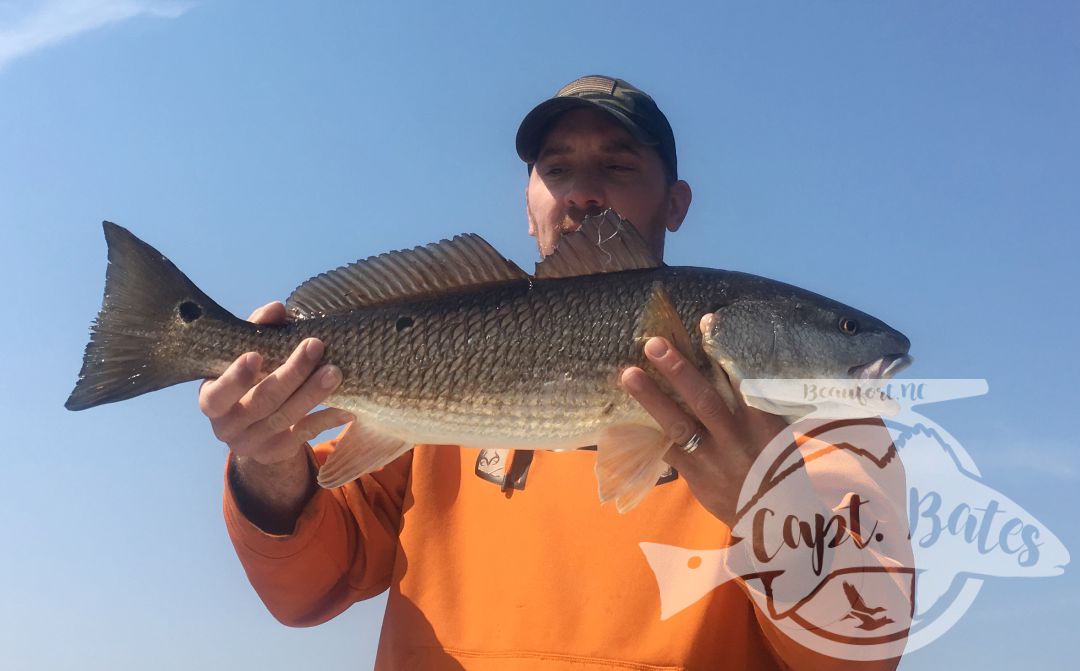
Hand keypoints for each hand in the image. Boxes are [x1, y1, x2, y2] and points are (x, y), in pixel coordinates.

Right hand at [199, 302, 353, 464]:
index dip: (235, 377)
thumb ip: (258, 332)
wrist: (251, 431)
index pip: (218, 393)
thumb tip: (276, 309)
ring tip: (335, 372)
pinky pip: (305, 434)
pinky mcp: (277, 452)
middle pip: (262, 400)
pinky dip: (327, 419)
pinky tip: (347, 407)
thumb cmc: (249, 381)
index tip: (256, 355)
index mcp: (212, 401)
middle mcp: (228, 427)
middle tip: (315, 346)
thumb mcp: (246, 358)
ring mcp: (253, 443)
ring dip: (313, 393)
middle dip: (291, 373)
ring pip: (286, 417)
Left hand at [620, 315, 788, 526]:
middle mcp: (737, 438)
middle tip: (654, 343)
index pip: (742, 379)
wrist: (773, 518)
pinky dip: (645, 434)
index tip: (705, 320)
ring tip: (628, 374)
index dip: (722, 350)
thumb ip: (755, 403)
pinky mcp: (694, 475)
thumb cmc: (776, 467)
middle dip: (679, 370)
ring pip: (678, 425)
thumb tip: (728, 364)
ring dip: (651, 398)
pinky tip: (623, 417)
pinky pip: (665, 451)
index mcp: (763, 422)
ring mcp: (713, 458)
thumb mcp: (777, 433)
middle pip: (704, 399)